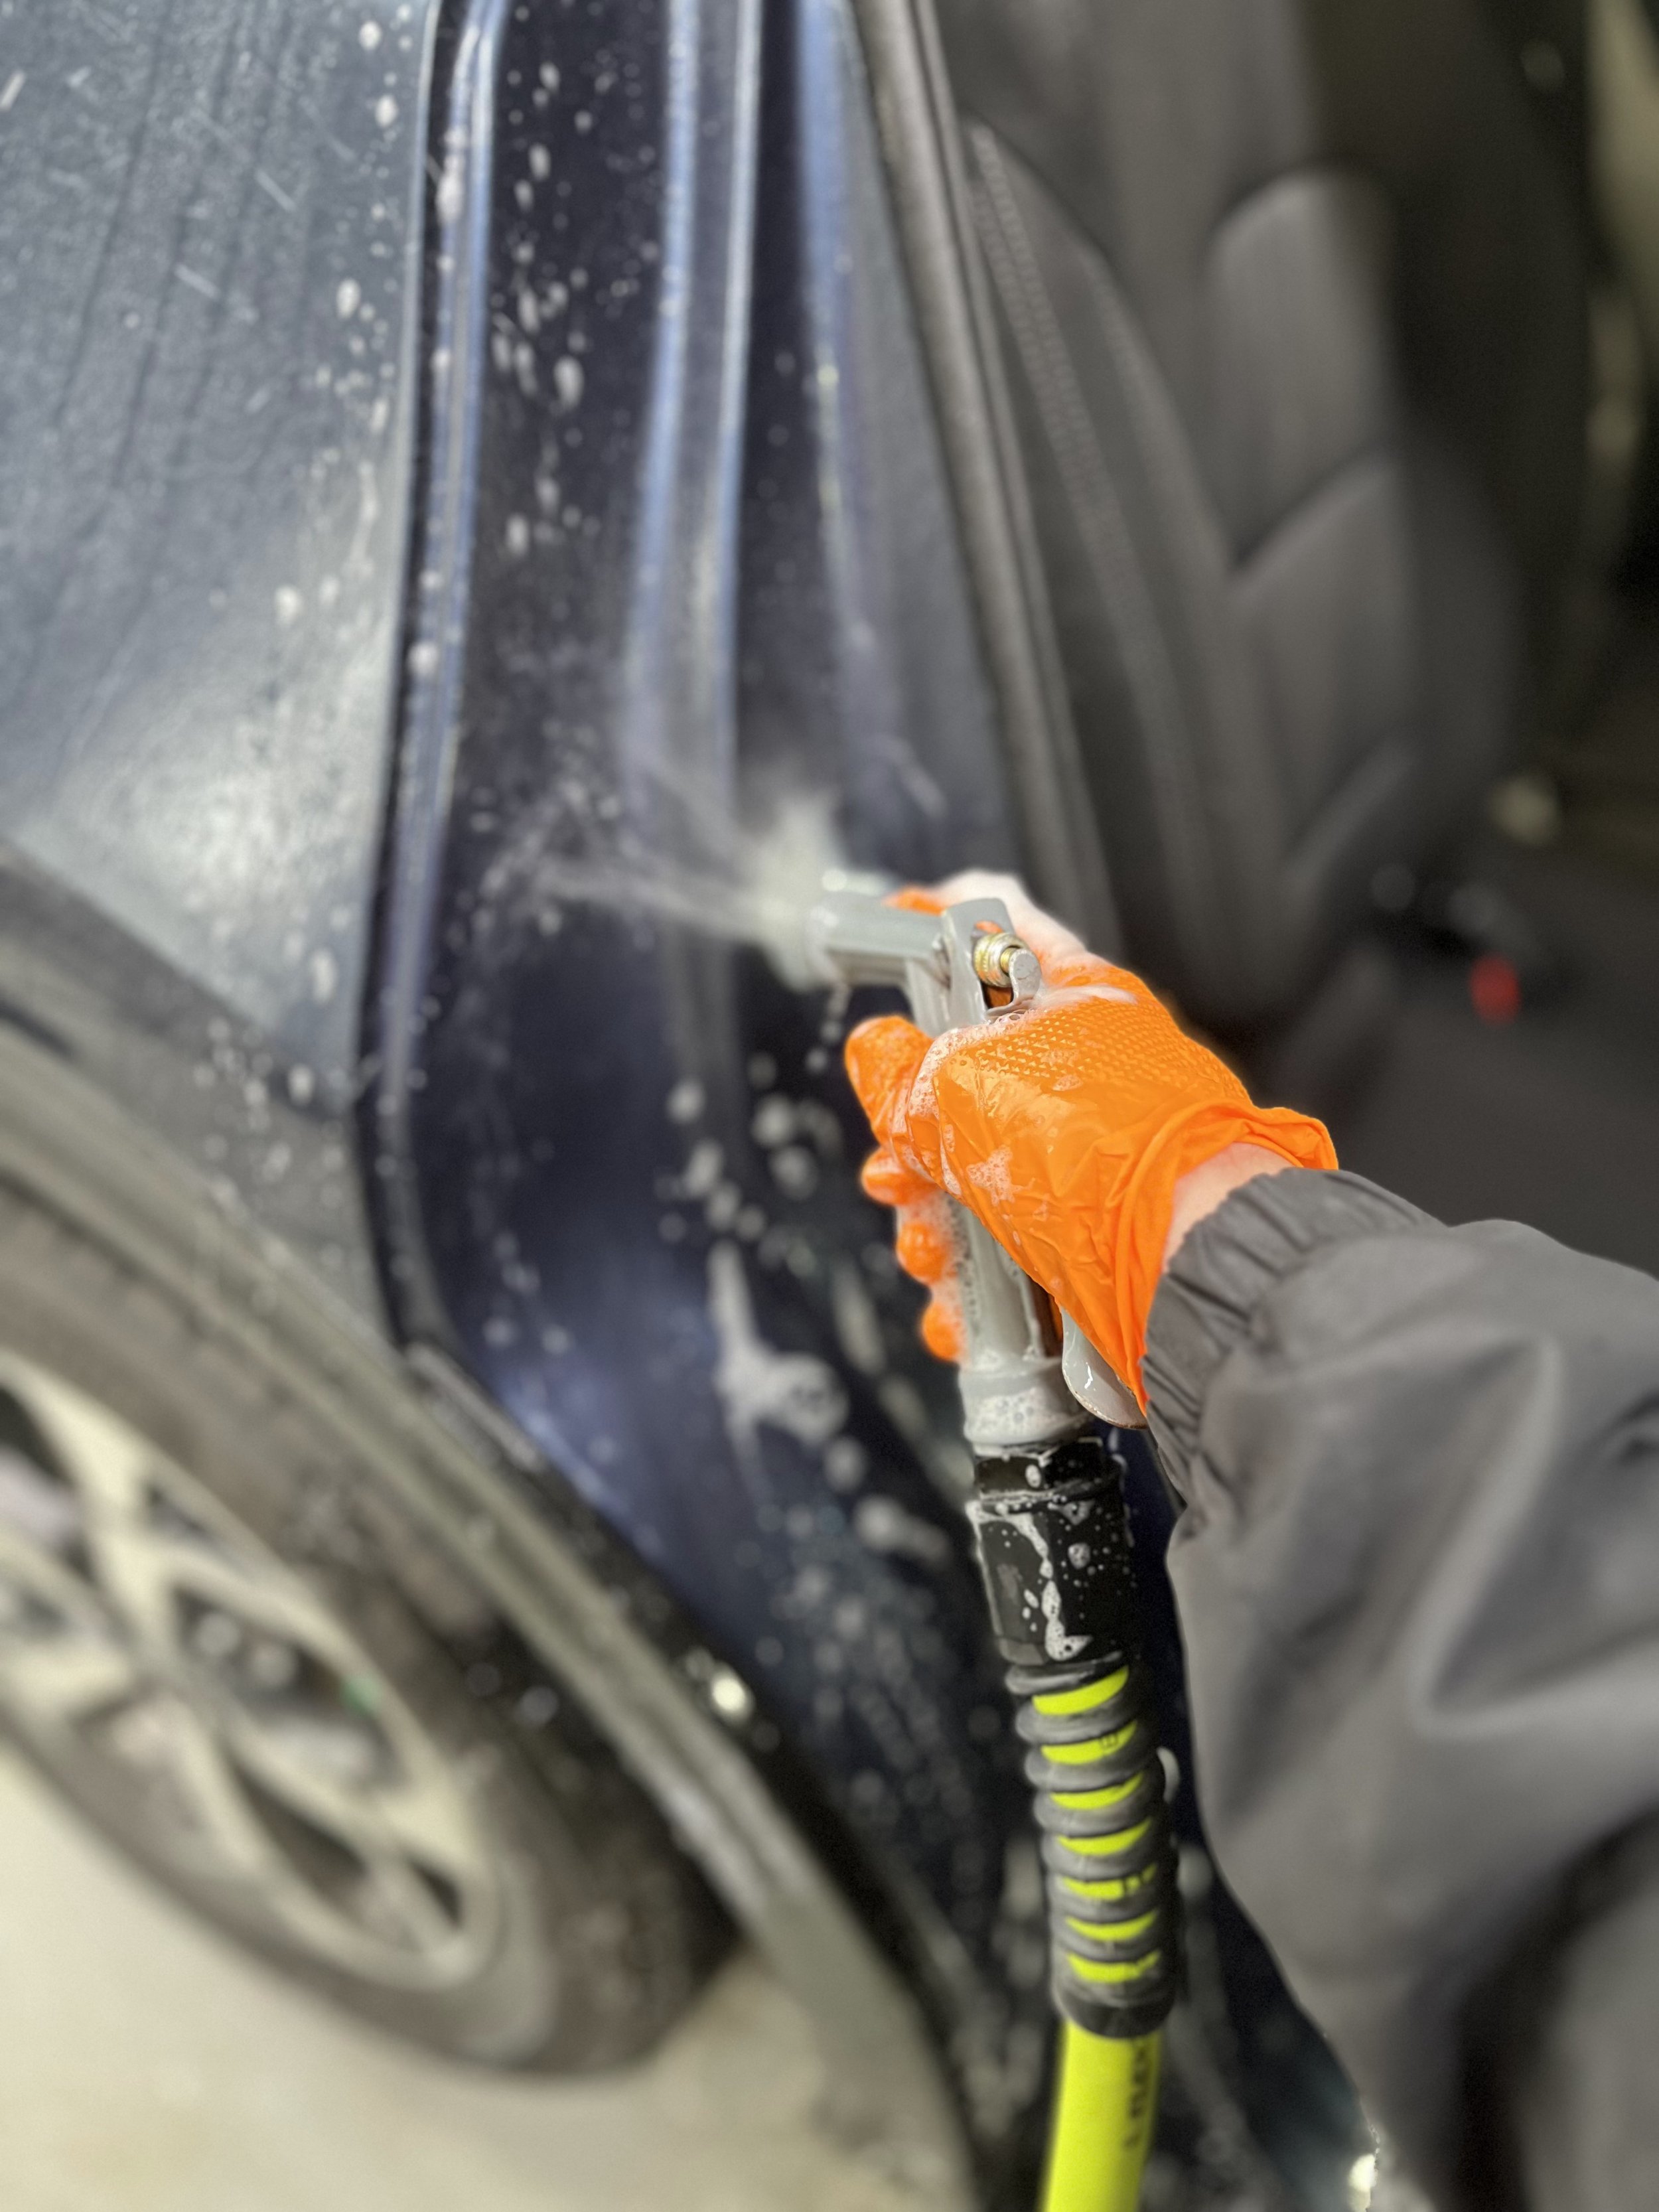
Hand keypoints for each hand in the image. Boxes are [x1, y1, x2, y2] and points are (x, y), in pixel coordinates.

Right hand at [846, 875, 1336, 1398]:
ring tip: (934, 1252)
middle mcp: (1081, 1079)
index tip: (887, 921)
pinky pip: (1001, 1264)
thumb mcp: (970, 1086)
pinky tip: (963, 1310)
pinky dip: (970, 1295)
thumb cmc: (1106, 1150)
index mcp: (1069, 1003)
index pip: (998, 931)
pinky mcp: (1088, 1246)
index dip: (935, 924)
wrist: (1191, 1260)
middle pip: (959, 1085)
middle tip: (897, 1165)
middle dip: (907, 1139)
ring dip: (930, 1227)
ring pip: (970, 1185)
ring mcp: (1086, 1165)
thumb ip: (906, 1068)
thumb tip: (874, 1050)